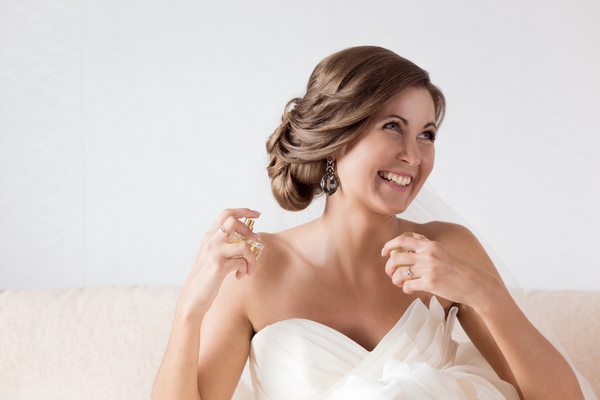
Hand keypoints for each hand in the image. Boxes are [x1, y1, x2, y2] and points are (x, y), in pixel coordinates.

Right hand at [178, 208, 262, 317]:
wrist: (191, 300)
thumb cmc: (205, 280)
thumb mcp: (212, 257)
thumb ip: (224, 246)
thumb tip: (246, 239)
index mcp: (209, 237)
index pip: (227, 214)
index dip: (244, 211)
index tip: (257, 214)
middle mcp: (210, 241)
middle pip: (234, 221)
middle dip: (250, 230)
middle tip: (256, 242)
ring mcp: (213, 253)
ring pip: (243, 245)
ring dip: (252, 257)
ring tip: (249, 268)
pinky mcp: (218, 267)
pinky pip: (241, 262)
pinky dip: (246, 269)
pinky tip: (240, 276)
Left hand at [381, 232, 500, 306]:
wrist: (475, 284)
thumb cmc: (458, 269)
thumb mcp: (443, 251)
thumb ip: (427, 244)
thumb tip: (413, 237)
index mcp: (430, 245)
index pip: (402, 240)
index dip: (388, 246)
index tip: (384, 253)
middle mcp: (428, 255)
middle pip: (395, 258)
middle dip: (388, 267)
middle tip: (391, 273)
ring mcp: (428, 269)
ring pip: (399, 274)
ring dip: (396, 280)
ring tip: (400, 283)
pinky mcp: (430, 283)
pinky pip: (407, 286)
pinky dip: (405, 289)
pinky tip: (410, 290)